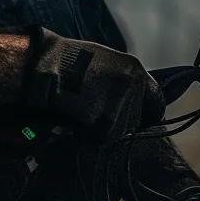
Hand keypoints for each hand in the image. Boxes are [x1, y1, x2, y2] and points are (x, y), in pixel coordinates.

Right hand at [22, 27, 165, 142]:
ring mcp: (121, 105)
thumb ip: (123, 80)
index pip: (157, 102)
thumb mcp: (103, 61)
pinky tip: (75, 121)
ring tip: (81, 114)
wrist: (42, 67)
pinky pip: (102, 139)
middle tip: (95, 114)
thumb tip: (137, 100)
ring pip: (119, 133)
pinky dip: (89, 136)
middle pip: (136, 121)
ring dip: (102, 131)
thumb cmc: (66, 61)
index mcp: (134, 69)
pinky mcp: (106, 123)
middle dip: (119, 124)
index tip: (136, 119)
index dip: (144, 113)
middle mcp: (133, 86)